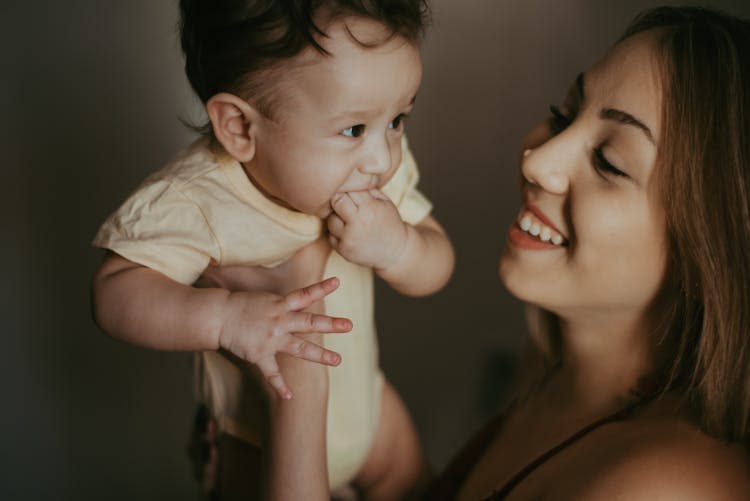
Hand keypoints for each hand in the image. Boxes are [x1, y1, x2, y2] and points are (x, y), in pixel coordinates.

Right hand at [218, 277, 351, 398]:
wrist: (219, 316)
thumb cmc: (242, 305)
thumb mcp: (266, 298)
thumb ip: (285, 303)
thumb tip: (301, 301)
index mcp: (281, 305)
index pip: (304, 294)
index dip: (321, 288)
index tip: (337, 282)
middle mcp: (280, 321)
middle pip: (309, 322)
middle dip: (330, 324)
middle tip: (349, 325)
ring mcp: (271, 339)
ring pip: (299, 348)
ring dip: (319, 355)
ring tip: (337, 361)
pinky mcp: (260, 354)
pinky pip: (272, 373)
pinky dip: (280, 385)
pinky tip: (289, 396)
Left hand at [326, 189, 408, 269]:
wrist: (396, 251)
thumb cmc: (390, 222)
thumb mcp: (385, 202)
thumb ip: (367, 190)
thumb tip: (349, 178)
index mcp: (369, 209)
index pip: (346, 191)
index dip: (346, 190)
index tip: (349, 192)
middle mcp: (357, 224)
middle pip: (335, 202)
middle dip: (339, 200)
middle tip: (346, 203)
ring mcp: (348, 239)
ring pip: (330, 220)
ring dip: (337, 217)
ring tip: (349, 220)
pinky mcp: (343, 251)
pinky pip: (330, 235)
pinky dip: (337, 233)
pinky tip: (349, 232)